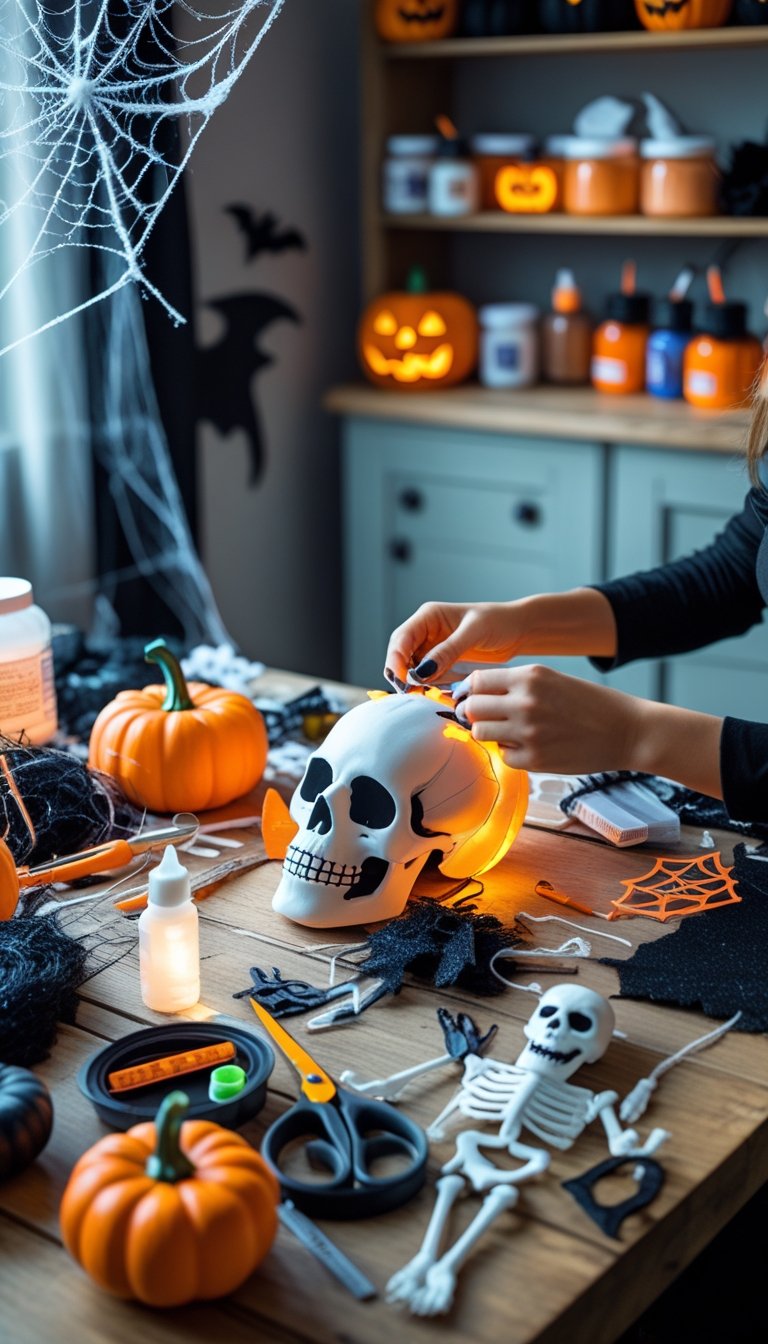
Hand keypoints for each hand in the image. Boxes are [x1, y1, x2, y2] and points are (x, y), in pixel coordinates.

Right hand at [385, 601, 525, 683]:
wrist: (518, 630)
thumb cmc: (499, 622)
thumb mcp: (473, 633)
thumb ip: (448, 651)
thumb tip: (422, 671)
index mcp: (429, 616)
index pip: (401, 638)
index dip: (396, 659)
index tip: (403, 679)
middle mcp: (426, 630)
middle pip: (400, 654)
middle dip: (400, 673)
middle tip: (409, 692)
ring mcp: (432, 647)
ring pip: (410, 667)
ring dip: (412, 681)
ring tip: (421, 695)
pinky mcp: (442, 661)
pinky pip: (425, 675)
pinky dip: (425, 685)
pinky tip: (432, 693)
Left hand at [461, 665, 644, 773]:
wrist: (626, 730)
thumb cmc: (590, 703)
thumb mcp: (552, 679)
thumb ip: (516, 684)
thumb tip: (475, 692)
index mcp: (530, 676)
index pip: (477, 681)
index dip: (471, 690)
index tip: (473, 697)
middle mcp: (525, 702)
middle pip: (472, 707)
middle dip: (475, 713)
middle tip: (489, 717)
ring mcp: (528, 732)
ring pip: (481, 733)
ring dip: (491, 733)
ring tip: (510, 731)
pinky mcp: (535, 759)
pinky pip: (503, 755)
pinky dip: (512, 752)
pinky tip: (531, 746)